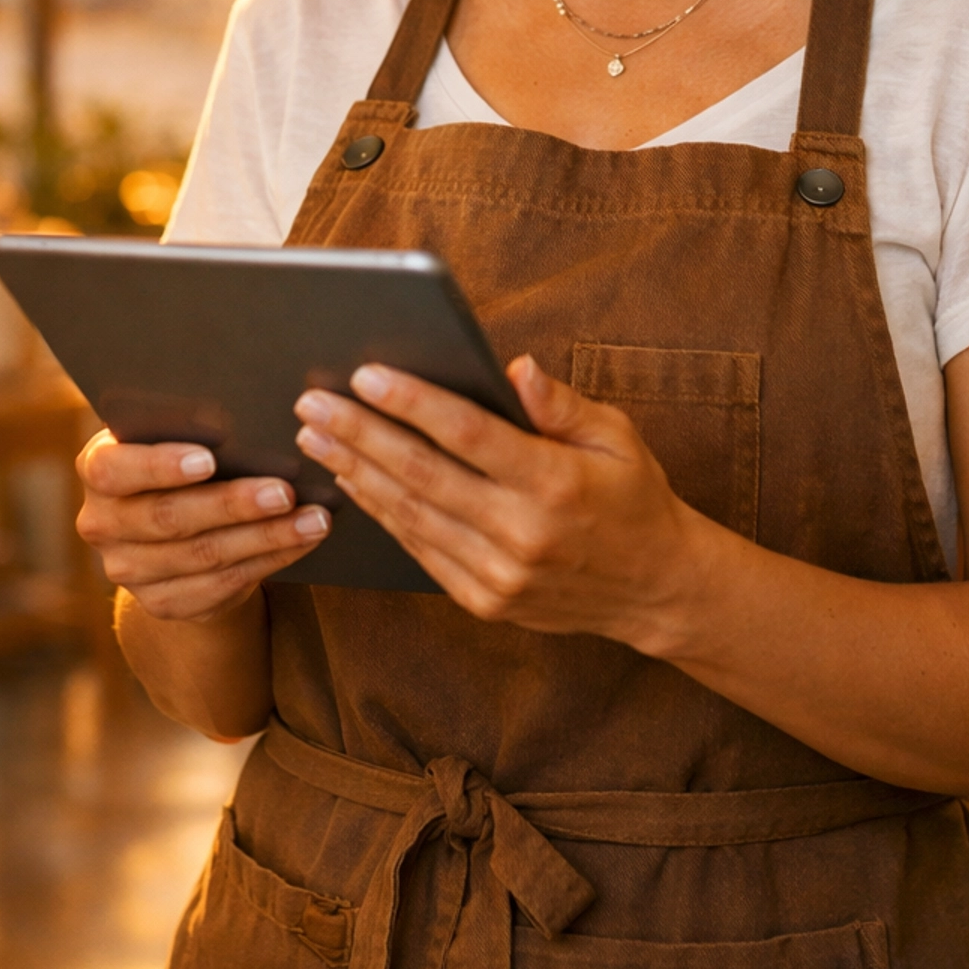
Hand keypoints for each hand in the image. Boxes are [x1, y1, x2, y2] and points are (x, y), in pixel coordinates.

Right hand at [75, 432, 329, 622]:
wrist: (171, 527)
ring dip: (265, 537)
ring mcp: (129, 570)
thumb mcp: (174, 436)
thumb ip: (191, 427)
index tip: (209, 459)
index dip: (159, 466)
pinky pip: (222, 585)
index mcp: (98, 469)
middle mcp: (102, 524)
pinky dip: (270, 560)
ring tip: (313, 519)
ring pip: (203, 556)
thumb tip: (249, 416)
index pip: (115, 470)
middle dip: (232, 504)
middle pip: (168, 517)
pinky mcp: (162, 603)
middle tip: (284, 491)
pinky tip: (302, 541)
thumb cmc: (182, 456)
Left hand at [293, 357, 703, 644]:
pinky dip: (381, 512)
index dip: (412, 402)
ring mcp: (500, 574)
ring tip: (315, 437)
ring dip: (355, 472)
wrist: (656, 589)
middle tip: (312, 401)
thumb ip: (560, 403)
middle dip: (359, 433)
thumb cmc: (633, 497)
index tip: (366, 374)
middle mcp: (522, 533)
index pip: (467, 434)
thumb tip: (513, 367)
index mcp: (555, 483)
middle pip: (421, 474)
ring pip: (410, 515)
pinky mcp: (484, 600)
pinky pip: (420, 549)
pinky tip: (353, 481)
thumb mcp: (616, 436)